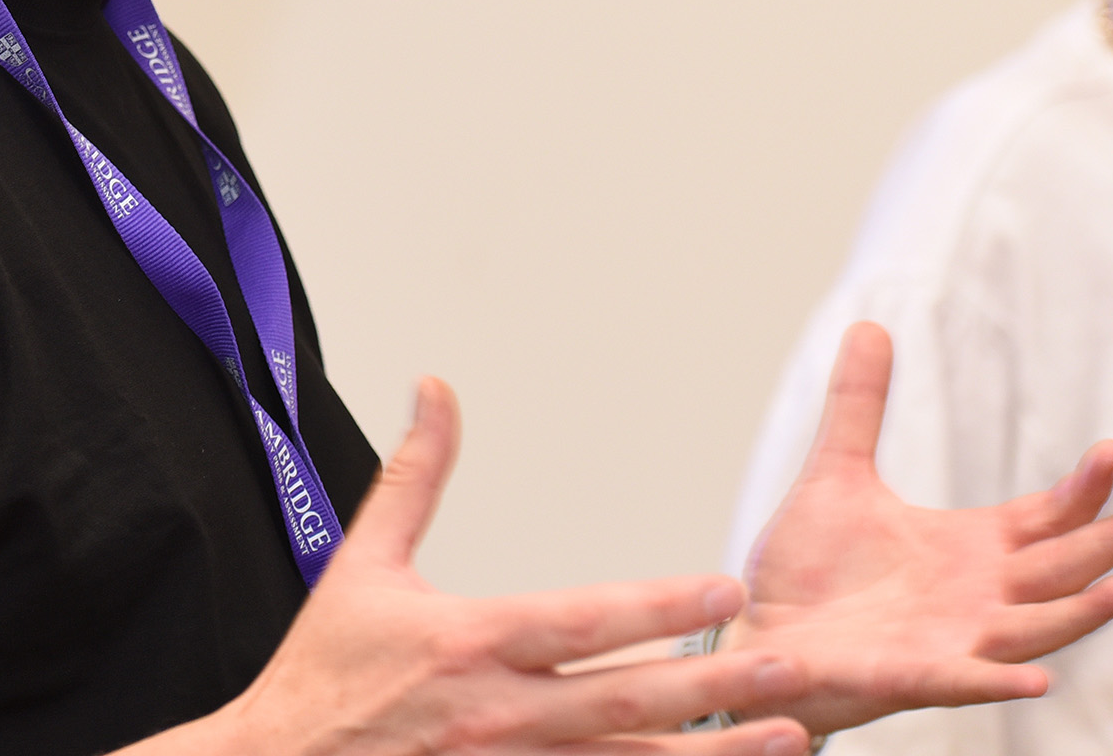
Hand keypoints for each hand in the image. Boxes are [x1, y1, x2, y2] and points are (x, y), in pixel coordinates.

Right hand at [174, 378, 816, 755]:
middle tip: (792, 665)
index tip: (725, 587)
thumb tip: (436, 392)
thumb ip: (414, 477)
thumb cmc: (321, 676)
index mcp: (470, 642)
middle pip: (627, 699)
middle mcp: (500, 713)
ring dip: (712, 753)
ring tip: (788, 737)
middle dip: (717, 683)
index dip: (659, 606)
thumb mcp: (360, 566)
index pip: (584, 622)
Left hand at [731, 322, 1112, 735]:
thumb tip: (867, 324)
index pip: (1045, 519)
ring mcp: (952, 640)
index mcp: (969, 549)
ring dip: (1082, 612)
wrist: (760, 632)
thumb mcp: (837, 472)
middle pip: (1063, 570)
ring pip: (1035, 629)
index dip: (1082, 490)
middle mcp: (976, 597)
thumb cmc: (809, 568)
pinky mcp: (911, 676)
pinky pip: (965, 681)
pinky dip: (1000, 679)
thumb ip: (859, 405)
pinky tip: (1037, 680)